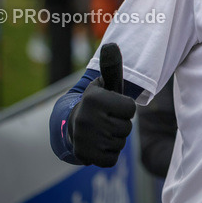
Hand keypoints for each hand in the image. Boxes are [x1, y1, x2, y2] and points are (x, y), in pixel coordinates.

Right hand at [68, 43, 135, 167]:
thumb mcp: (104, 84)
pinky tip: (99, 145)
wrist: (71, 126)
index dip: (125, 108)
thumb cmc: (98, 104)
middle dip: (120, 125)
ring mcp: (84, 138)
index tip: (112, 106)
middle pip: (126, 128)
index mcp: (93, 98)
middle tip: (107, 120)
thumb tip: (112, 44)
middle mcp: (86, 118)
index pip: (130, 108)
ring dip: (115, 139)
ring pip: (120, 143)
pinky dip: (109, 154)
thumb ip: (111, 67)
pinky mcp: (84, 155)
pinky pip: (111, 159)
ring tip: (102, 131)